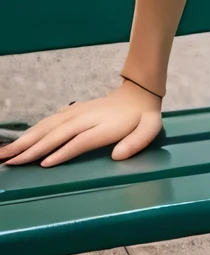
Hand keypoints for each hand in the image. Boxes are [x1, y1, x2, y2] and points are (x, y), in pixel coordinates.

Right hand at [0, 81, 162, 167]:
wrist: (138, 91)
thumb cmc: (144, 117)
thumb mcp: (150, 128)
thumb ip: (137, 142)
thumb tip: (118, 156)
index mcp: (106, 125)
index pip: (81, 140)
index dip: (63, 151)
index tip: (44, 164)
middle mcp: (87, 117)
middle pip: (58, 133)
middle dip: (34, 148)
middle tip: (11, 162)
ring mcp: (78, 112)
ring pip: (49, 126)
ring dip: (27, 140)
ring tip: (7, 154)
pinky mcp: (72, 111)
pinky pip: (49, 121)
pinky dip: (33, 131)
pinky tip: (20, 141)